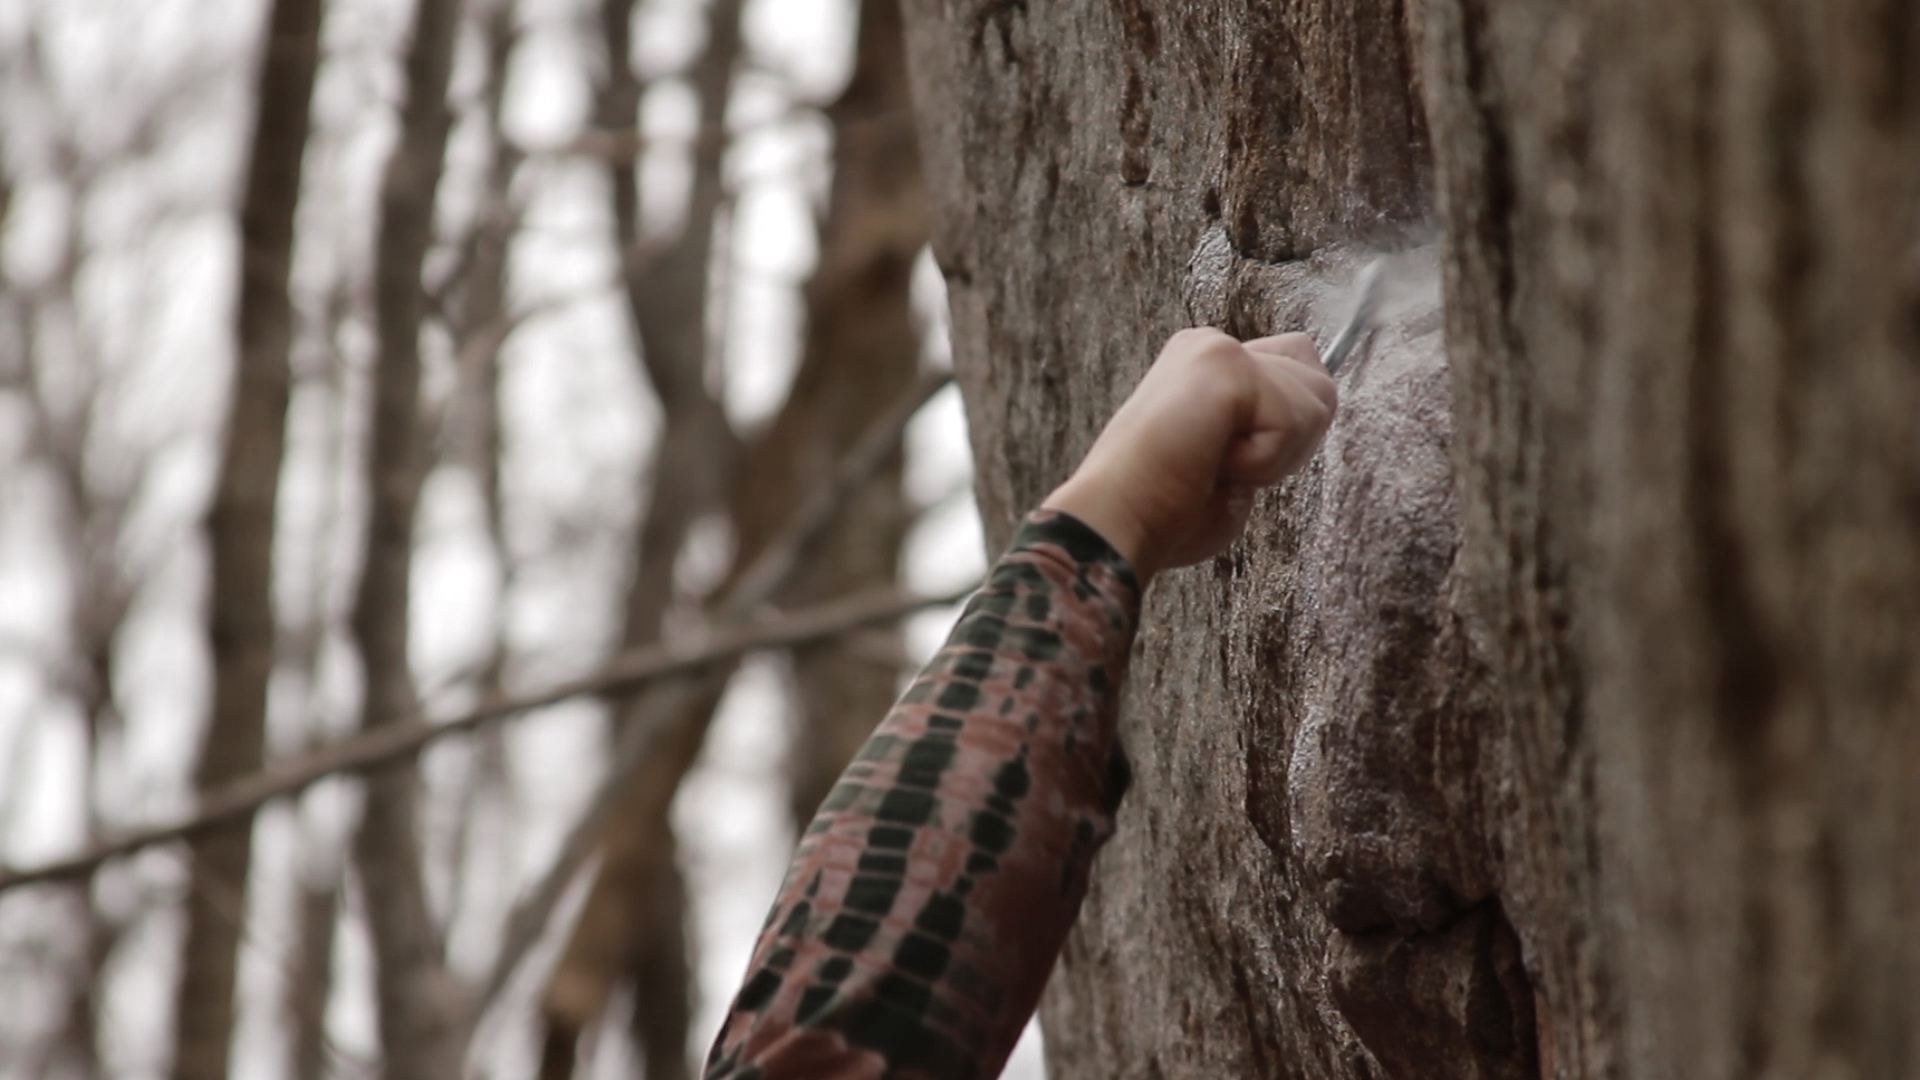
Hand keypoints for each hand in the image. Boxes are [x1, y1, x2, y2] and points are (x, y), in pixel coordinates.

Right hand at [1041, 328, 1335, 579]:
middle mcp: (1211, 346)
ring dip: (1278, 455)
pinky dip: (1263, 463)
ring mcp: (1218, 350)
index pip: (1297, 374)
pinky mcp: (1226, 365)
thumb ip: (1267, 433)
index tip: (1225, 465)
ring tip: (1215, 464)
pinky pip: (1292, 423)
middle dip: (1294, 442)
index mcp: (1206, 367)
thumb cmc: (1164, 511)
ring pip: (1317, 402)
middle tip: (1226, 466)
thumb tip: (1310, 419)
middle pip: (1319, 380)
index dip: (1284, 435)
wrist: (1116, 521)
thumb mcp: (1232, 466)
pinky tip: (1212, 463)